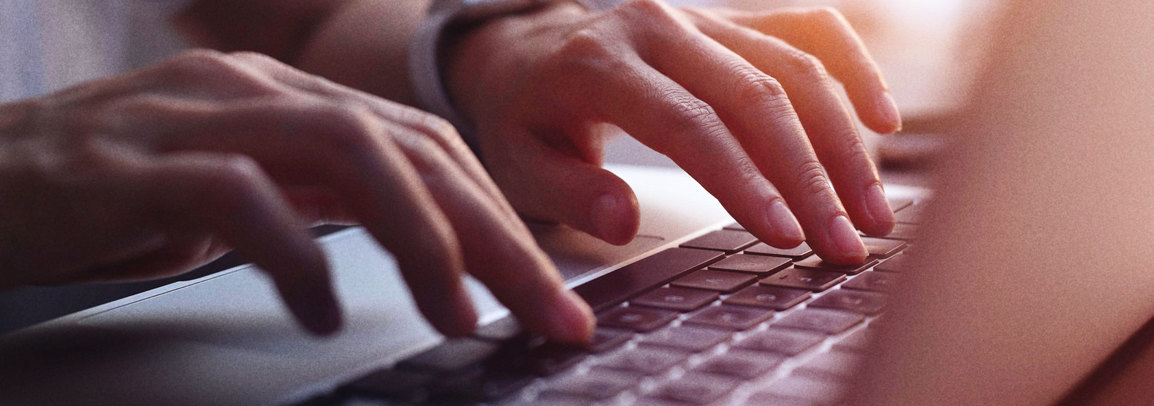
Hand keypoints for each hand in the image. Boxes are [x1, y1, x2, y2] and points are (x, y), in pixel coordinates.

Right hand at [0, 51, 592, 342]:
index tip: (550, 294)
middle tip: (545, 313)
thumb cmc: (116, 191)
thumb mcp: (244, 190)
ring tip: (456, 313)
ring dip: (421, 240)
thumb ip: (327, 199)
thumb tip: (427, 243)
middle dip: (494, 237)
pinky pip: (240, 197)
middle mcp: (259, 94)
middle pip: (412, 150)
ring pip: (349, 153)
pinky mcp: (132, 165)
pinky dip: (298, 257)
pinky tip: (323, 313)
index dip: (501, 218)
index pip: (427, 147)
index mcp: (294, 100)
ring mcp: (197, 119)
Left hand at [446, 1, 900, 263]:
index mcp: (599, 63)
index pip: (688, 124)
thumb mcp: (519, 162)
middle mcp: (657, 26)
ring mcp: (700, 15)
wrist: (526, 50)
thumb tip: (625, 220)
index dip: (744, 181)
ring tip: (874, 210)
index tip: (785, 235)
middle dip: (811, 175)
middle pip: (756, 96)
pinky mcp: (730, 18)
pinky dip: (851, 69)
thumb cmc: (526, 116)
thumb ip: (568, 191)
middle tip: (846, 242)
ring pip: (792, 67)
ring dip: (843, 141)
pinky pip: (806, 29)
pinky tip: (883, 119)